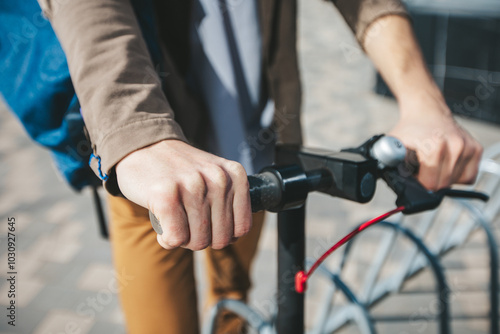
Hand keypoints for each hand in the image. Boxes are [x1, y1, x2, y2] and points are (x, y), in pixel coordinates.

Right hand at [115, 140, 251, 249]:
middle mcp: (218, 179)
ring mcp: (193, 186)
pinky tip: (162, 224)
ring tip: (174, 219)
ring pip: (198, 242)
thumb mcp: (216, 175)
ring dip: (183, 239)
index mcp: (235, 175)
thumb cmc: (181, 171)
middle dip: (202, 239)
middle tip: (187, 222)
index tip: (207, 223)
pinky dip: (167, 240)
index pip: (241, 228)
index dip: (223, 234)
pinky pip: (175, 239)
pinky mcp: (166, 196)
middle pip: (220, 239)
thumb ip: (231, 200)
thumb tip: (235, 237)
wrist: (144, 147)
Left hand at [389, 97, 482, 190]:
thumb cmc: (409, 130)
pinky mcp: (476, 149)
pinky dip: (457, 175)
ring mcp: (467, 147)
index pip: (430, 184)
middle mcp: (455, 146)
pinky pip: (468, 176)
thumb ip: (388, 162)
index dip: (418, 182)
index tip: (413, 173)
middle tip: (422, 168)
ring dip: (443, 177)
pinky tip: (446, 164)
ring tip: (433, 163)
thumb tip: (386, 179)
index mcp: (435, 146)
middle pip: (443, 185)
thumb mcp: (393, 145)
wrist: (426, 110)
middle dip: (430, 180)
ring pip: (456, 182)